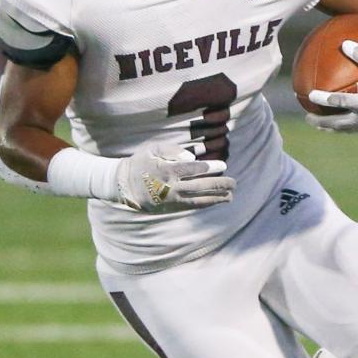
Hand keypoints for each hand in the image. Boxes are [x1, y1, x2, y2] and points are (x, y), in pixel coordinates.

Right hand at [116, 141, 234, 212]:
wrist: (123, 185)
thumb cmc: (140, 162)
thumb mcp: (152, 149)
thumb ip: (172, 150)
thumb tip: (192, 157)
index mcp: (167, 170)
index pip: (193, 170)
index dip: (210, 168)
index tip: (223, 166)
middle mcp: (171, 187)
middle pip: (200, 186)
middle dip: (219, 184)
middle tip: (234, 183)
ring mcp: (171, 200)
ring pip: (198, 200)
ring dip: (216, 198)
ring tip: (230, 196)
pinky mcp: (170, 208)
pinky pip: (191, 207)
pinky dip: (205, 204)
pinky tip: (215, 201)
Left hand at [306, 40, 357, 132]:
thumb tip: (344, 43)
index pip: (342, 102)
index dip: (326, 99)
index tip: (311, 95)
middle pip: (337, 123)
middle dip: (321, 121)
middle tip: (307, 117)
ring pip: (342, 130)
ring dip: (327, 127)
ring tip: (315, 123)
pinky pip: (350, 130)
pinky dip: (339, 127)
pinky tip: (332, 122)